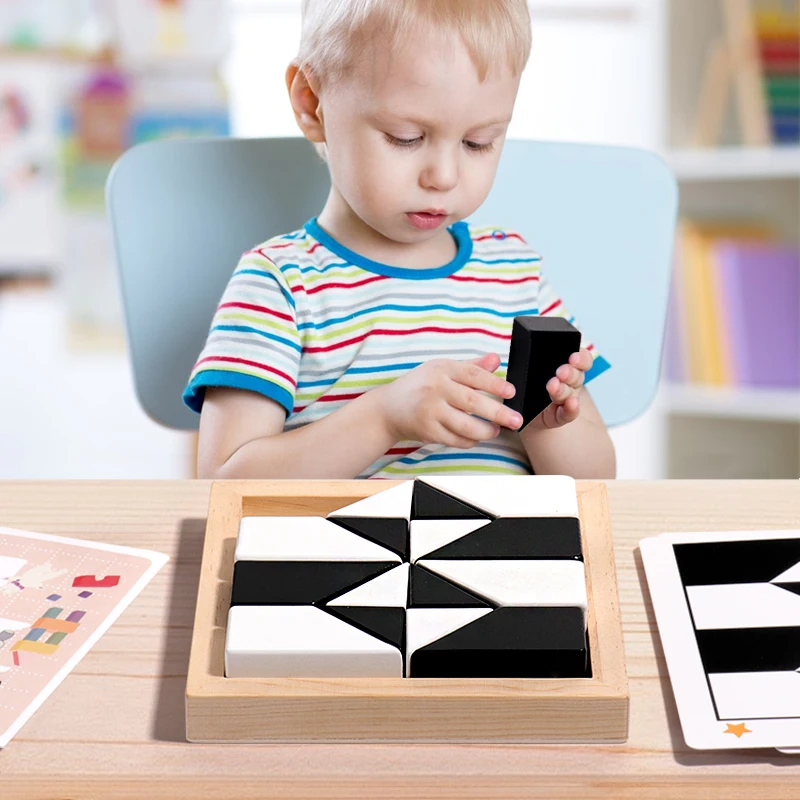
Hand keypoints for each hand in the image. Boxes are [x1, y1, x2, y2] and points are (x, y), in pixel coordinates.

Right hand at [376, 353, 522, 448]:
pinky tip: (477, 437)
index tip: (511, 392)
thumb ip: (471, 366)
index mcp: (442, 369)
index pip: (473, 375)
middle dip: (498, 413)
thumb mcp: (442, 369)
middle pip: (472, 402)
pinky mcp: (427, 430)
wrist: (388, 408)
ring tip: (496, 430)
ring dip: (485, 431)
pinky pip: (455, 439)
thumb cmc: (419, 386)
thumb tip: (496, 359)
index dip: (495, 383)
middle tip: (516, 420)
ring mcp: (430, 411)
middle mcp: (435, 388)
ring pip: (465, 425)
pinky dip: (469, 440)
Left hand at [529, 348, 592, 429]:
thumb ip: (532, 360)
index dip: (581, 358)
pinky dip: (571, 408)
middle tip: (560, 372)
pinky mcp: (562, 415)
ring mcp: (568, 399)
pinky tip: (571, 403)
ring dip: (563, 389)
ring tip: (553, 386)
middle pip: (577, 375)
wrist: (524, 409)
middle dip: (569, 373)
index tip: (573, 357)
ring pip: (570, 393)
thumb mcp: (529, 368)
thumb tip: (526, 351)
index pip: (582, 359)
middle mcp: (571, 381)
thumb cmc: (529, 384)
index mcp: (567, 366)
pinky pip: (570, 412)